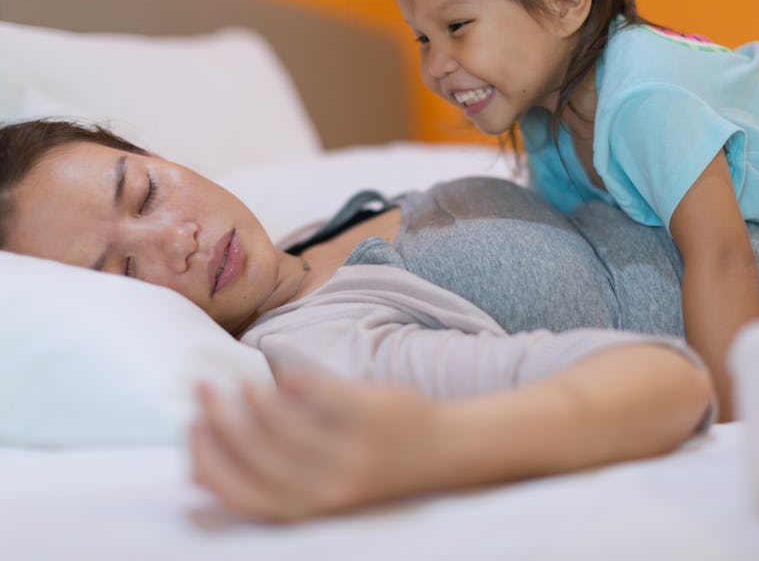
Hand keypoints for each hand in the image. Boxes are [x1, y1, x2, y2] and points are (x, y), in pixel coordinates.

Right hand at [190, 372, 443, 521]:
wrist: (442, 453)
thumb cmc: (366, 467)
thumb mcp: (314, 486)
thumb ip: (263, 478)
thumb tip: (194, 473)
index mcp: (311, 508)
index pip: (241, 492)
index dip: (208, 460)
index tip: (190, 430)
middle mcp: (329, 485)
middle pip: (254, 452)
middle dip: (218, 419)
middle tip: (202, 391)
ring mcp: (352, 449)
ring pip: (283, 422)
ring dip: (251, 399)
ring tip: (239, 385)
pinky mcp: (371, 415)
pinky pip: (320, 395)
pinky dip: (294, 382)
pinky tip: (280, 377)